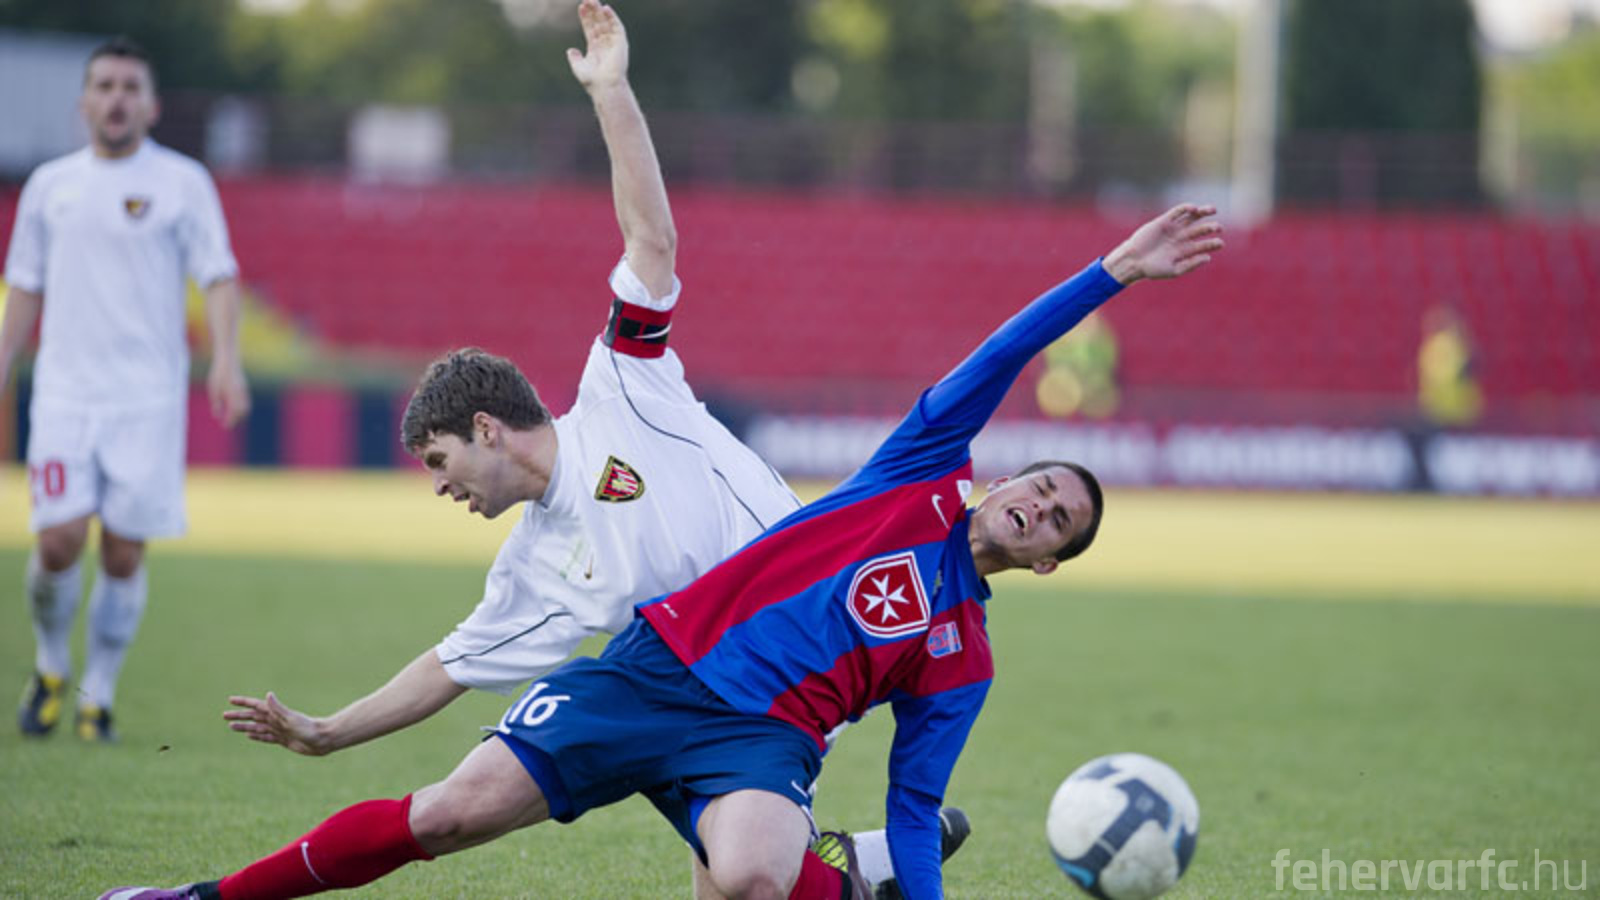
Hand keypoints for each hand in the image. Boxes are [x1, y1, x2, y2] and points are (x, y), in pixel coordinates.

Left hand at [207, 359, 250, 428]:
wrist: (228, 359)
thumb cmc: (219, 373)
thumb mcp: (213, 388)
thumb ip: (216, 403)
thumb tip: (217, 416)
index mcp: (233, 394)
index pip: (233, 412)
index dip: (230, 420)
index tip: (225, 426)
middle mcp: (241, 394)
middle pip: (242, 411)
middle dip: (236, 419)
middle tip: (229, 424)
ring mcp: (244, 390)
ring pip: (246, 406)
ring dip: (240, 414)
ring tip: (232, 418)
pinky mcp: (244, 387)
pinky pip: (246, 401)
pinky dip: (242, 407)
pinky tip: (235, 408)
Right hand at [224, 692, 332, 755]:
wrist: (322, 740)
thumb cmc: (308, 728)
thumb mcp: (291, 718)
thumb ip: (278, 708)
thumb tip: (268, 694)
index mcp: (277, 713)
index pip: (256, 706)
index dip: (243, 703)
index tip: (230, 700)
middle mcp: (276, 720)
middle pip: (253, 717)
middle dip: (239, 715)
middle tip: (224, 715)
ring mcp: (279, 730)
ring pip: (257, 727)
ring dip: (244, 726)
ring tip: (231, 726)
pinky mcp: (283, 740)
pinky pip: (266, 737)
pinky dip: (257, 736)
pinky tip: (250, 735)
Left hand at [566, 0, 628, 91]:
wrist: (605, 86)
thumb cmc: (592, 81)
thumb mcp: (579, 68)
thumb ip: (575, 58)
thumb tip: (571, 50)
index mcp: (595, 50)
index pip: (590, 29)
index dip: (586, 18)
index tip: (581, 7)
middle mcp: (605, 45)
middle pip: (598, 23)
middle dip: (593, 11)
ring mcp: (613, 43)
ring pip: (606, 23)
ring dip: (600, 11)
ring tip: (593, 0)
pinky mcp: (621, 44)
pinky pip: (617, 27)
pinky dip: (612, 18)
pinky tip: (606, 8)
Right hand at [1102, 204, 1224, 285]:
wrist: (1134, 260)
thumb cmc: (1152, 269)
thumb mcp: (1174, 270)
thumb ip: (1191, 264)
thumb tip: (1208, 257)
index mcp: (1184, 250)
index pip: (1203, 245)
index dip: (1213, 243)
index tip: (1220, 243)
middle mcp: (1180, 238)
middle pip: (1200, 229)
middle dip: (1210, 227)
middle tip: (1219, 228)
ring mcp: (1173, 228)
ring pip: (1191, 217)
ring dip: (1202, 212)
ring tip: (1212, 210)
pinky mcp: (1164, 221)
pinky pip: (1177, 212)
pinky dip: (1185, 208)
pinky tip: (1193, 208)